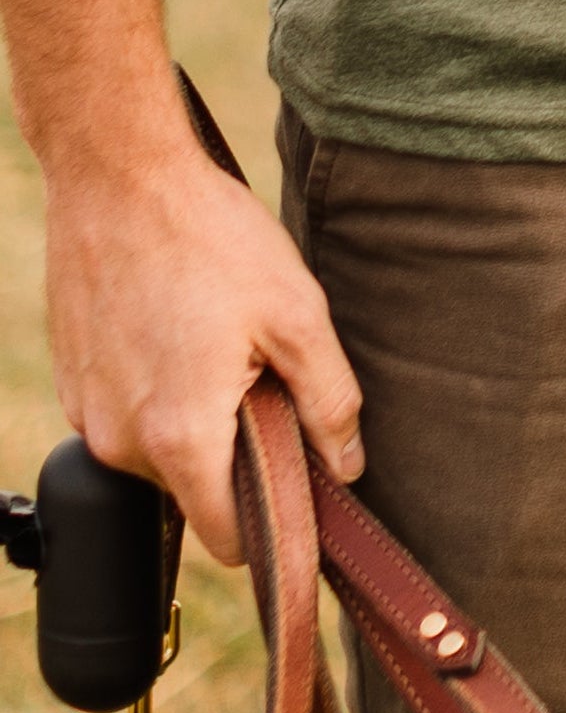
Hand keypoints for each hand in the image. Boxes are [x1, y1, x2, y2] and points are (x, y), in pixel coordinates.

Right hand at [44, 141, 365, 564]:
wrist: (118, 174)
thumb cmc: (210, 236)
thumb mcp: (296, 313)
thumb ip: (329, 402)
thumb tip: (346, 469)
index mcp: (180, 436)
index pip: (227, 538)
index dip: (272, 522)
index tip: (300, 486)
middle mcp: (121, 441)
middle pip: (194, 493)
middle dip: (235, 456)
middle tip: (260, 378)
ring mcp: (87, 414)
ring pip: (159, 455)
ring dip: (194, 422)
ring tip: (215, 346)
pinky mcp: (72, 385)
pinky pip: (126, 418)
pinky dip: (157, 394)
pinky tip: (177, 332)